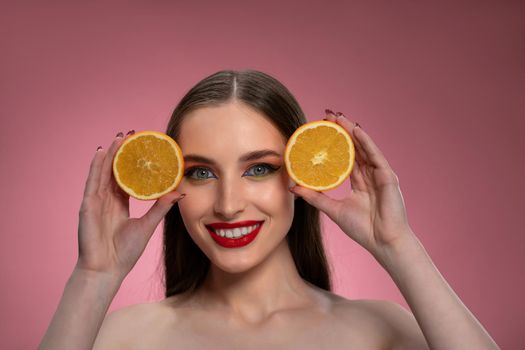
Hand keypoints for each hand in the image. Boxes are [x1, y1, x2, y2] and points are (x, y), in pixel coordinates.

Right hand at [76, 131, 184, 279]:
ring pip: (103, 171)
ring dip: (111, 154)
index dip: (133, 163)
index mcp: (119, 204)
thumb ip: (161, 207)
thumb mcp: (148, 225)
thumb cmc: (125, 253)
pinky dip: (96, 166)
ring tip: (119, 137)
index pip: (126, 178)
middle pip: (114, 170)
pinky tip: (101, 152)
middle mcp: (107, 200)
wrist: (107, 270)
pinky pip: (92, 181)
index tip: (142, 148)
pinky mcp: (88, 205)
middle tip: (132, 135)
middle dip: (122, 152)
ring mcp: (96, 201)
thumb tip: (180, 192)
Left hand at [290, 112, 414, 257]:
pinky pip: (375, 155)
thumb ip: (316, 197)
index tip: (320, 131)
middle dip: (342, 131)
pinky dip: (366, 142)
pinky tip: (356, 130)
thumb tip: (294, 188)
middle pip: (354, 148)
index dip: (334, 144)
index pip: (345, 157)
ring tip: (339, 118)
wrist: (383, 243)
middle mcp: (370, 175)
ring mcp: (380, 174)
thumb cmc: (364, 229)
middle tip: (327, 117)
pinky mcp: (388, 176)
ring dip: (351, 131)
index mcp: (359, 182)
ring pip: (364, 147)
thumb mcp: (334, 210)